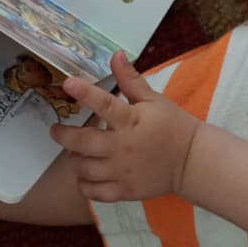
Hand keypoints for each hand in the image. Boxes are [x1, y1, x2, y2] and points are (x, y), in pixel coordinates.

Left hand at [50, 51, 200, 201]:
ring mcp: (122, 172)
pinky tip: (87, 173)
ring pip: (83, 169)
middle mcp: (123, 147)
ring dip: (76, 159)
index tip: (67, 84)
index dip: (84, 93)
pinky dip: (84, 183)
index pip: (104, 104)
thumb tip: (116, 54)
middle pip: (83, 143)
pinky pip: (93, 192)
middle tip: (56, 130)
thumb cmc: (172, 126)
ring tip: (78, 152)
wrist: (192, 161)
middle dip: (63, 135)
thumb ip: (130, 80)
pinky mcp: (124, 191)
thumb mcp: (153, 99)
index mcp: (131, 121)